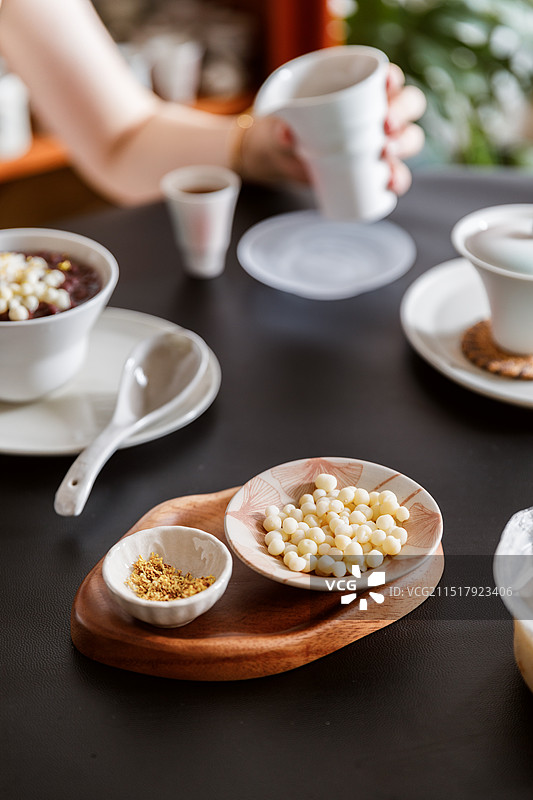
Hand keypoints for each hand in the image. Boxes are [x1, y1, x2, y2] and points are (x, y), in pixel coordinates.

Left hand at [239, 62, 425, 192]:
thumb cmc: (288, 127)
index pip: (389, 77)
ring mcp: (382, 141)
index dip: (393, 78)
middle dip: (402, 114)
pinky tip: (390, 184)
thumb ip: (282, 126)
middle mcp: (380, 112)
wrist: (281, 159)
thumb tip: (286, 134)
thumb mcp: (281, 123)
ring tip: (386, 156)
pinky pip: (398, 174)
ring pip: (410, 138)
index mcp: (363, 88)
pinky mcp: (376, 170)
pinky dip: (397, 180)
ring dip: (404, 146)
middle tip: (385, 127)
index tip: (385, 84)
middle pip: (409, 105)